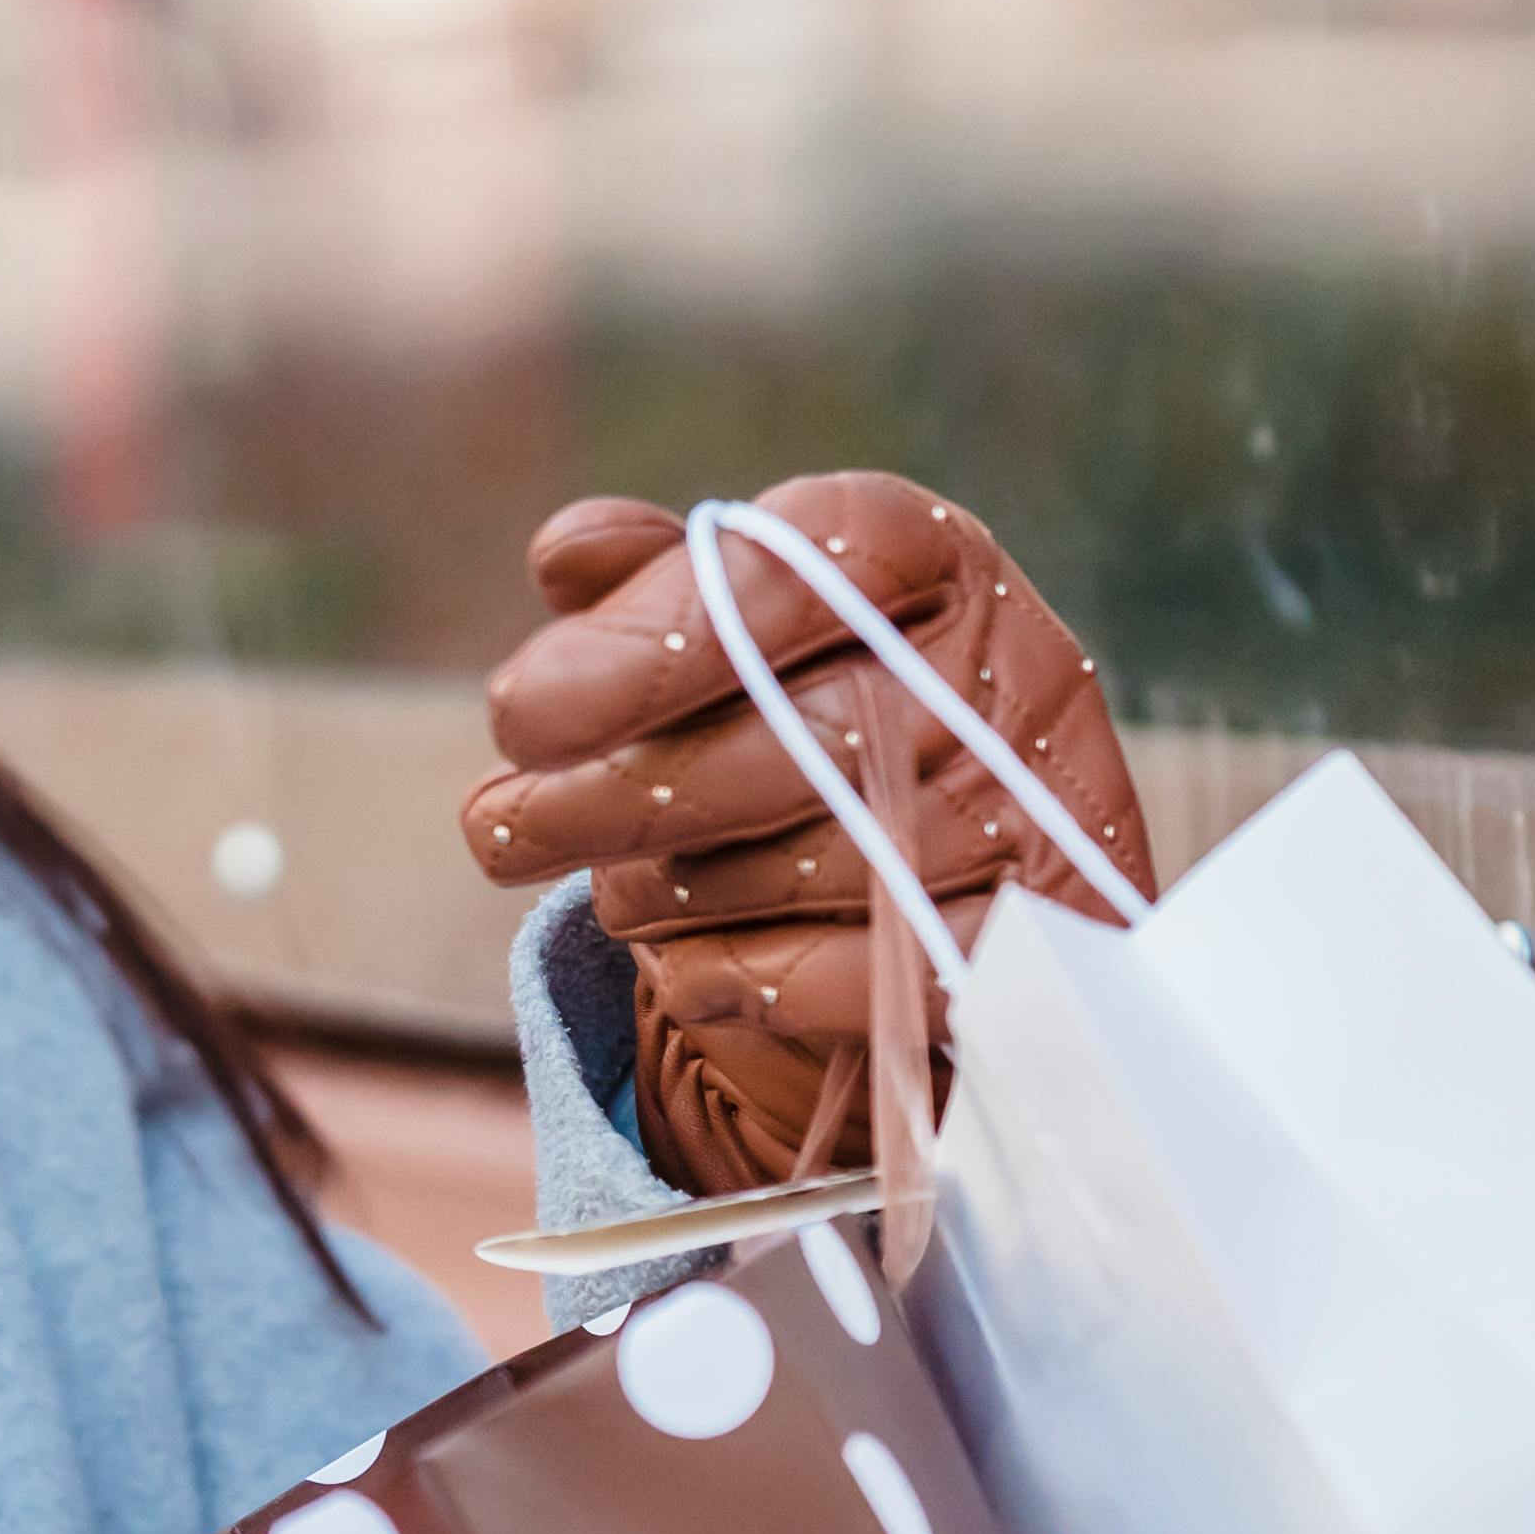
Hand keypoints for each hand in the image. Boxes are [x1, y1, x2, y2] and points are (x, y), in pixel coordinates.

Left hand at [456, 472, 1151, 1194]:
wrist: (968, 882)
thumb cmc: (820, 724)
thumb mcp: (745, 635)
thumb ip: (659, 586)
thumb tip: (568, 555)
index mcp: (928, 555)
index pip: (796, 565)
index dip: (649, 640)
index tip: (517, 714)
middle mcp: (1008, 668)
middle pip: (795, 736)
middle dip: (613, 797)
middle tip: (496, 829)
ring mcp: (1038, 813)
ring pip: (812, 866)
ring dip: (669, 895)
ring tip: (619, 891)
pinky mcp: (1037, 947)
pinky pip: (861, 976)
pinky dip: (747, 978)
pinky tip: (694, 970)